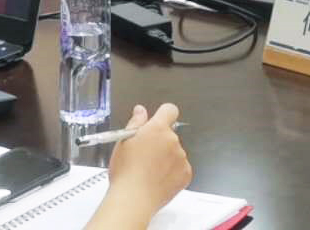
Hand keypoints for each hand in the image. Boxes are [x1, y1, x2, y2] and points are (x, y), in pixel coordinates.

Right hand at [102, 103, 191, 219]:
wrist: (133, 199)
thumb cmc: (125, 172)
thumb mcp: (123, 142)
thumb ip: (135, 123)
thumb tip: (141, 111)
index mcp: (157, 129)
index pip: (169, 110)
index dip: (163, 115)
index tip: (157, 122)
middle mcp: (172, 141)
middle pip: (170, 135)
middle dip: (160, 142)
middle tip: (144, 155)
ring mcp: (181, 157)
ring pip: (175, 152)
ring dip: (166, 158)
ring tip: (148, 171)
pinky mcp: (186, 173)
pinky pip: (181, 168)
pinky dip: (172, 172)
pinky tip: (157, 179)